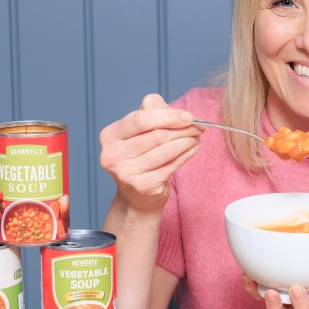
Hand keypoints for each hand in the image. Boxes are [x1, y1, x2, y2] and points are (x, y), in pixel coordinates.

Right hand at [99, 94, 201, 213]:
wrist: (137, 196)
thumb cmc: (141, 156)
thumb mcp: (141, 131)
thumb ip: (153, 112)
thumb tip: (175, 111)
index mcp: (110, 135)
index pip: (140, 119)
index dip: (168, 116)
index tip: (189, 116)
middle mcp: (113, 155)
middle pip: (156, 135)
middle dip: (183, 128)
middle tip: (198, 126)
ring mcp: (126, 173)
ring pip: (166, 150)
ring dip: (187, 141)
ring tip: (197, 137)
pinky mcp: (142, 186)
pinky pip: (171, 165)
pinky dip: (186, 155)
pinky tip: (193, 149)